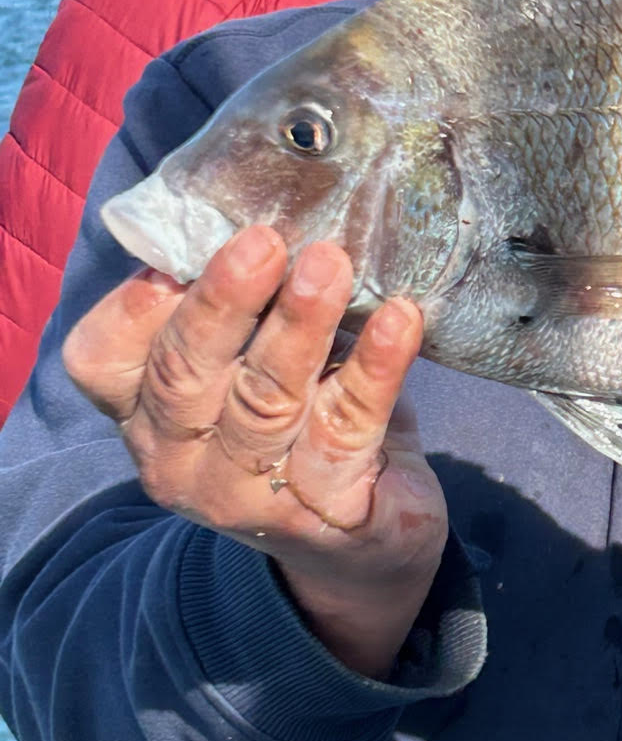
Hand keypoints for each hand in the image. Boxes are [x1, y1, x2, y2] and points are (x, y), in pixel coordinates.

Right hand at [63, 225, 447, 679]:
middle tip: (265, 240)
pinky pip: (347, 434)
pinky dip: (374, 370)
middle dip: (224, 301)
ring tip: (332, 264)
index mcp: (143, 410)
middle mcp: (177, 459)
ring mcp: (245, 497)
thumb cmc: (298, 420)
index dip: (138, 303)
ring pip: (266, 403)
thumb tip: (281, 199)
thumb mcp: (253, 361)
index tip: (187, 243)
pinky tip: (399, 321)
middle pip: (186, 373)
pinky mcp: (324, 516)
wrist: (359, 541)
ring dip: (300, 327)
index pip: (103, 357)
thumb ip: (247, 301)